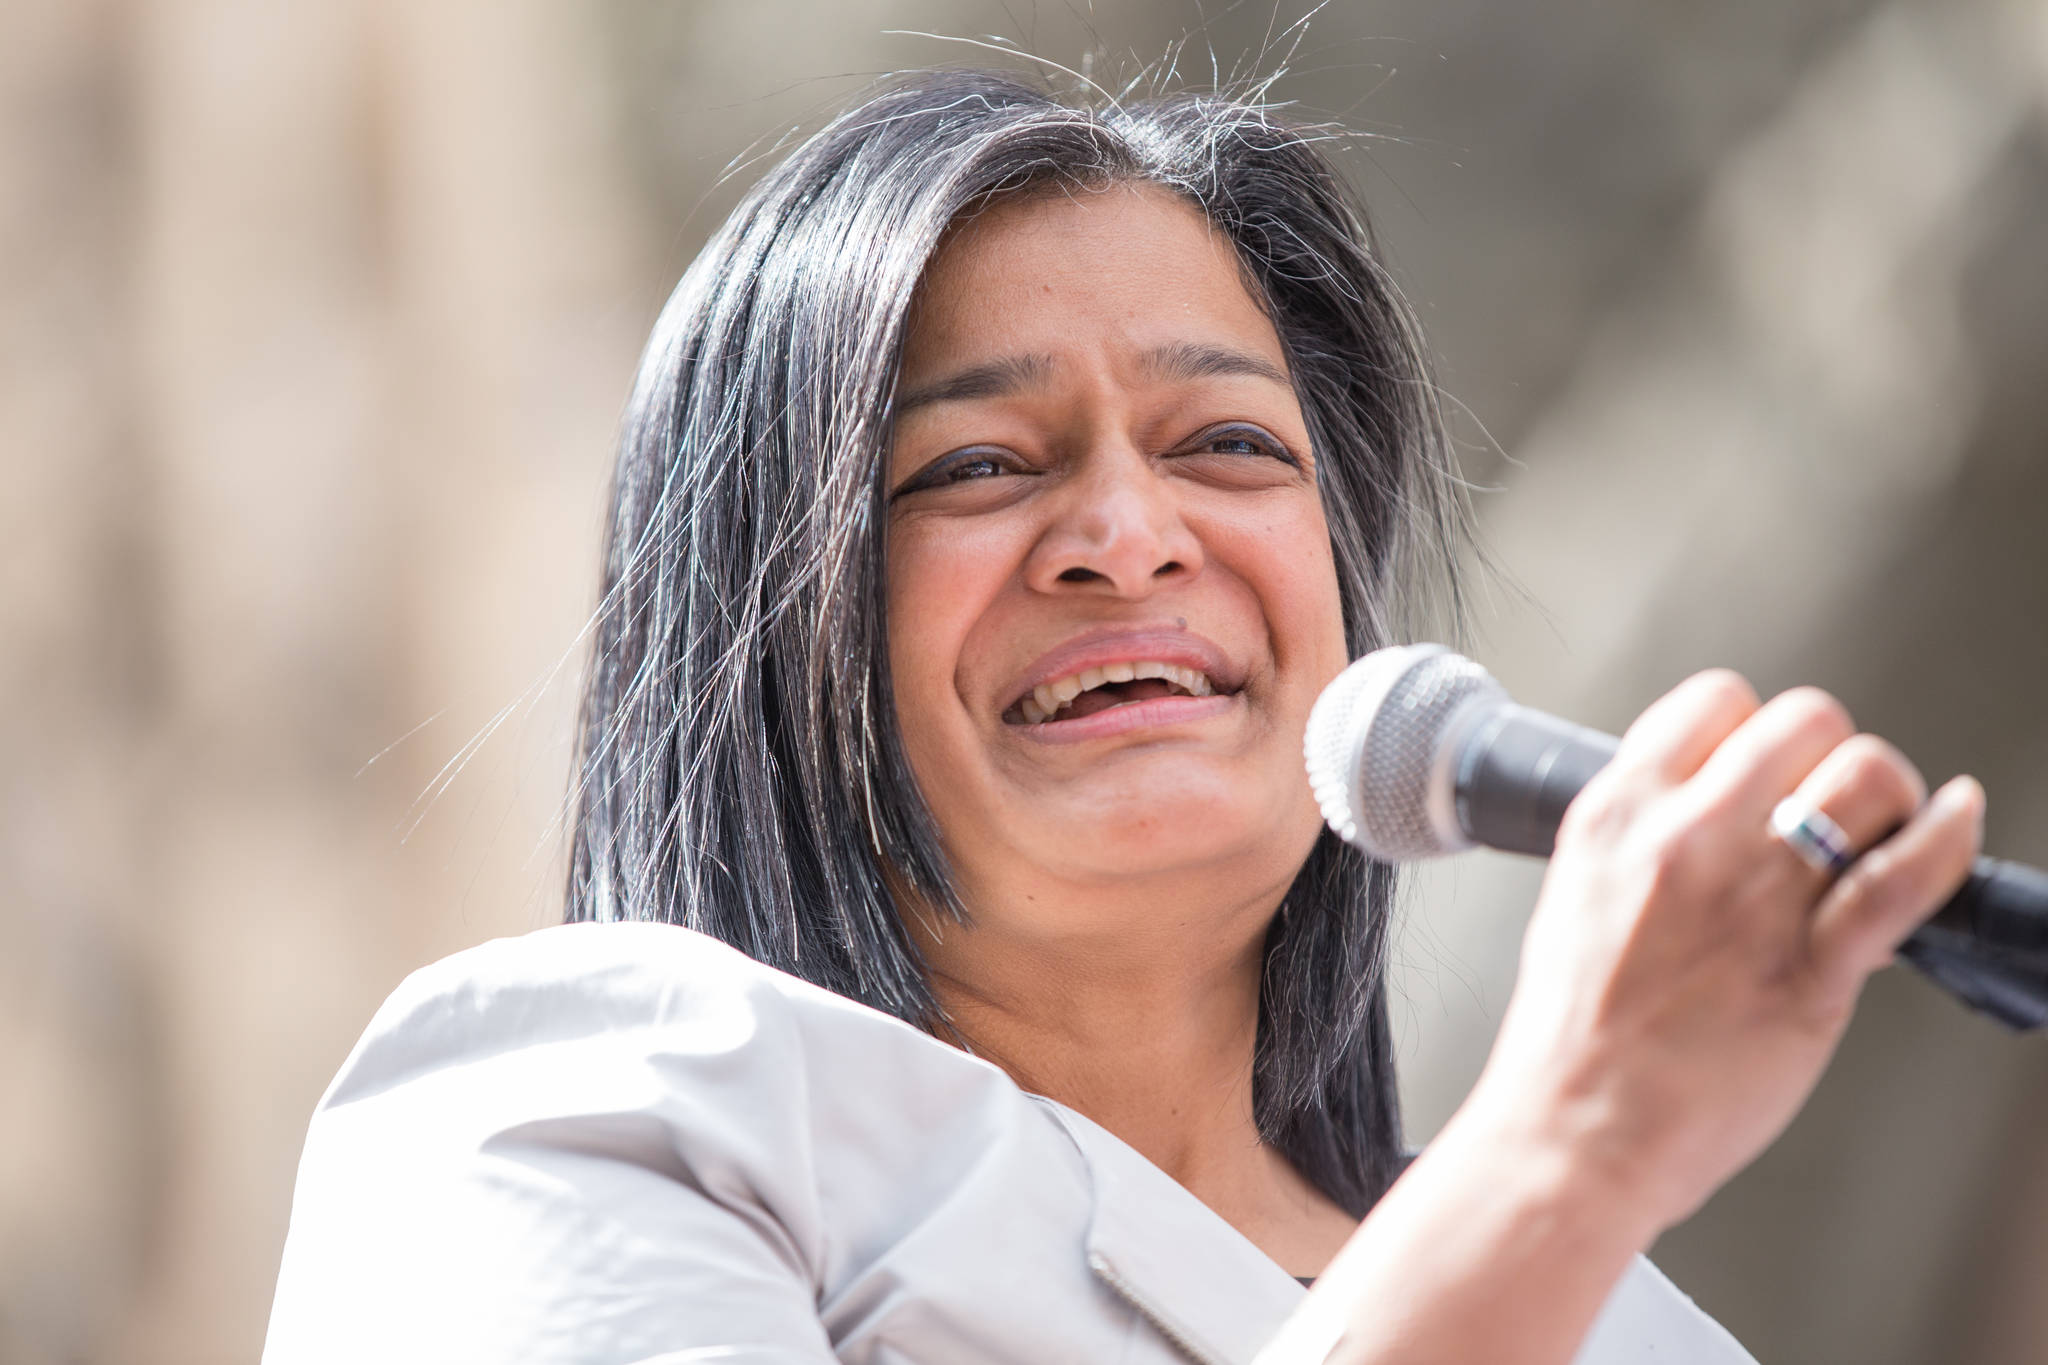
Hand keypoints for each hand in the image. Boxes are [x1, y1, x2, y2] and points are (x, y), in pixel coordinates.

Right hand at [1467, 671, 1983, 1237]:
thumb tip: (1713, 822)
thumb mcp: (1577, 899)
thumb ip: (1641, 846)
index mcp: (1615, 816)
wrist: (1577, 1130)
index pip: (1712, 701)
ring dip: (1888, 794)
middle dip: (1831, 752)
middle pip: (1803, 721)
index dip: (1755, 726)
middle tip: (1833, 797)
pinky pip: (1902, 875)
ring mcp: (1751, 898)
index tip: (1767, 760)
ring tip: (1883, 827)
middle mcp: (1685, 838)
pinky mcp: (1809, 966)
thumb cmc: (1572, 1040)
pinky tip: (1955, 820)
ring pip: (1863, 778)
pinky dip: (1947, 838)